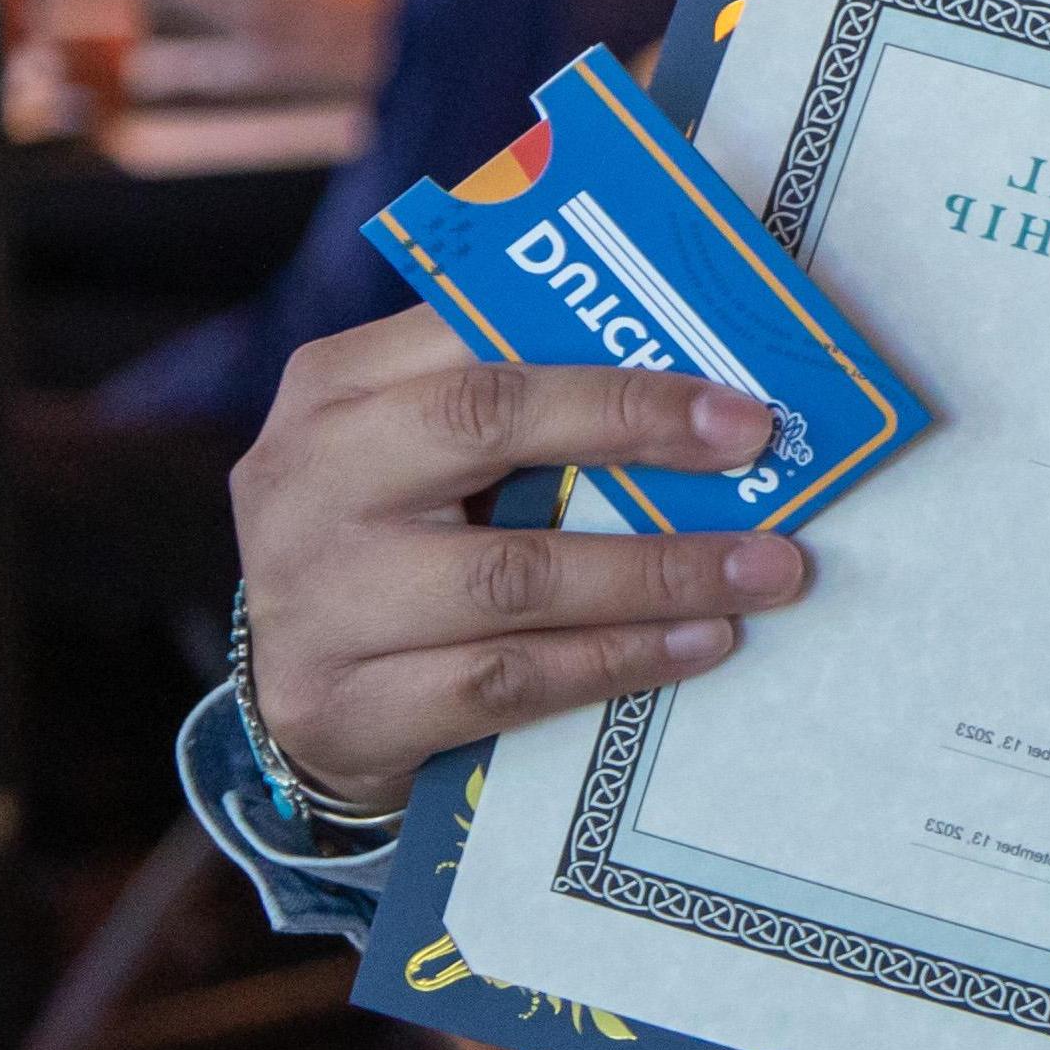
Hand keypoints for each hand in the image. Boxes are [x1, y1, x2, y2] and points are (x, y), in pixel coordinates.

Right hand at [225, 310, 812, 812]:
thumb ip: (516, 398)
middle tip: (757, 447)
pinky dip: (618, 660)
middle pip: (481, 428)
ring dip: (661, 572)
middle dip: (634, 430)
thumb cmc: (387, 538)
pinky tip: (699, 644)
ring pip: (513, 575)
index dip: (613, 365)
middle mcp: (310, 483)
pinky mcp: (346, 706)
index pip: (477, 344)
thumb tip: (698, 376)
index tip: (730, 390)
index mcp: (334, 390)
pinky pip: (506, 679)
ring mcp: (318, 601)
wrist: (284, 697)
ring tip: (765, 569)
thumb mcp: (413, 448)